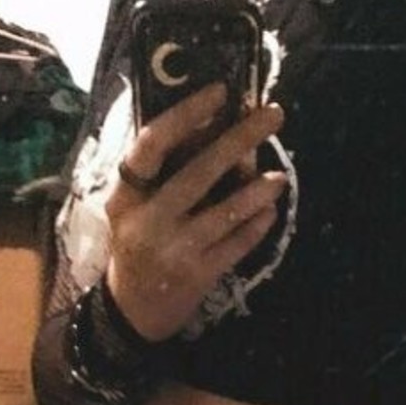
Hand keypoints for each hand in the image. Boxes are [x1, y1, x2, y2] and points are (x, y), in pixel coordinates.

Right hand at [106, 83, 285, 343]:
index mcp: (126, 197)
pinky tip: (270, 210)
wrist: (131, 312)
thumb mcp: (135, 209)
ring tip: (279, 175)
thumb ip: (163, 174)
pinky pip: (235, 245)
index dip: (186, 115)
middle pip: (197, 173)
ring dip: (255, 190)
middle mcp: (148, 222)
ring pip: (223, 213)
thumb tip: (215, 127)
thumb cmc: (138, 246)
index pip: (152, 145)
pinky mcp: (197, 276)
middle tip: (273, 115)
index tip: (219, 92)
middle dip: (239, 140)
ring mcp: (174, 251)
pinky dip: (255, 226)